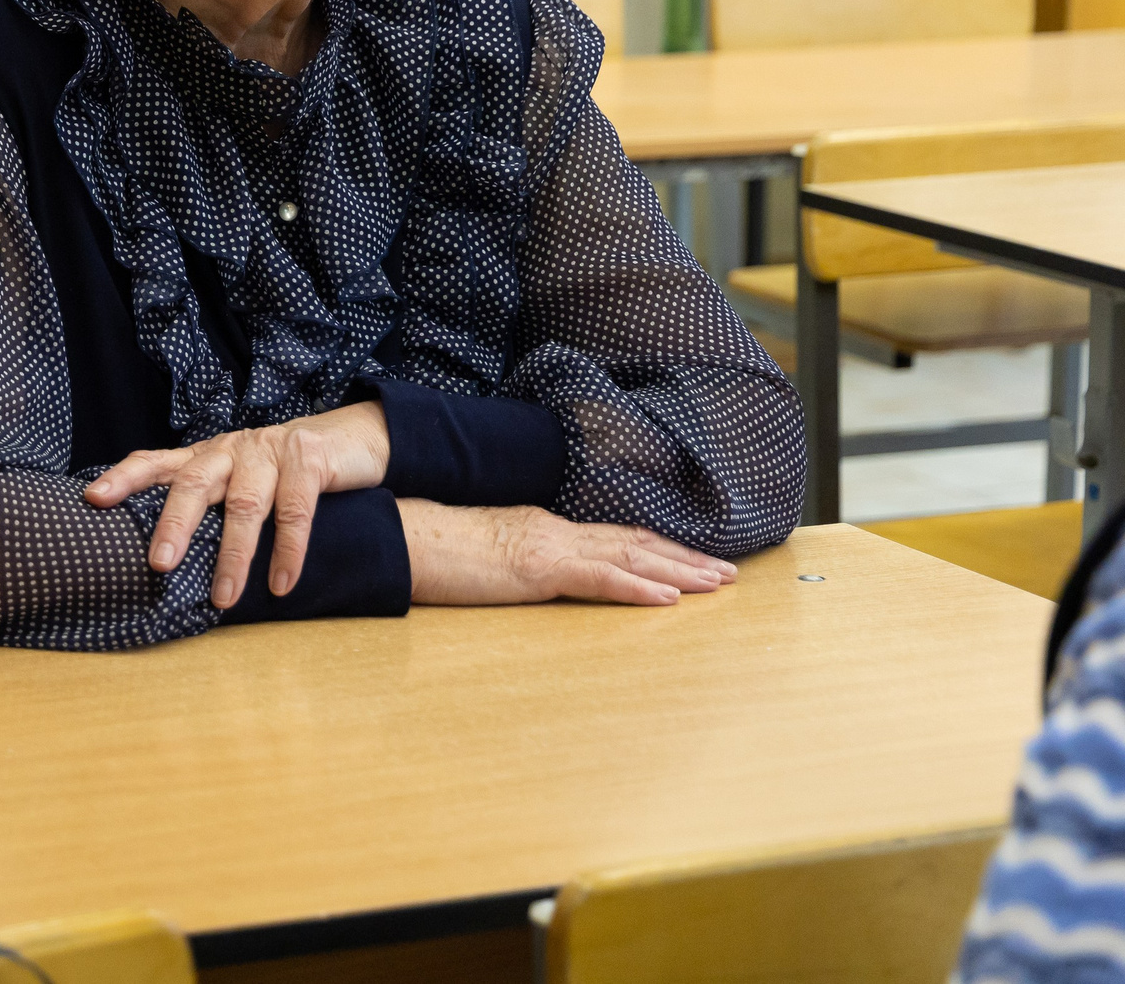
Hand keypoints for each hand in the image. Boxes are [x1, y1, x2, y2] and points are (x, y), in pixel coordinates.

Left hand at [82, 401, 388, 607]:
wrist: (349, 439)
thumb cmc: (280, 471)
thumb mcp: (236, 480)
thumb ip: (207, 506)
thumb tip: (165, 560)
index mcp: (206, 456)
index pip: (155, 461)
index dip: (123, 478)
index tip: (93, 498)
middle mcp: (230, 450)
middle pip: (195, 484)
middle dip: (174, 524)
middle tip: (158, 564)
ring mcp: (269, 452)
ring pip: (245, 505)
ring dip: (234, 555)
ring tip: (223, 597)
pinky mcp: (309, 461)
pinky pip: (296, 511)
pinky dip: (288, 550)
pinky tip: (282, 583)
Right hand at [399, 501, 738, 606]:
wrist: (401, 536)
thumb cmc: (429, 549)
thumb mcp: (479, 555)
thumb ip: (509, 562)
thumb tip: (522, 574)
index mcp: (541, 530)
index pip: (610, 537)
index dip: (656, 546)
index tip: (690, 559)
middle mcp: (553, 531)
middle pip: (632, 542)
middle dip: (684, 557)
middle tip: (728, 573)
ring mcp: (547, 547)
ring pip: (629, 556)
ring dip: (680, 570)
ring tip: (719, 583)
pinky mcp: (537, 569)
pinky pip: (599, 578)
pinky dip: (638, 586)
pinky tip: (669, 597)